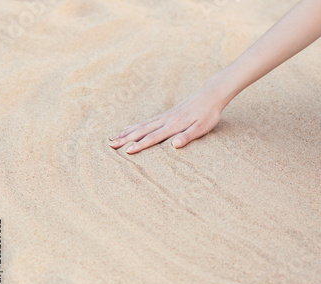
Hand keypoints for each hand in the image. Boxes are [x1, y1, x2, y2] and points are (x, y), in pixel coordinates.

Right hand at [109, 85, 226, 153]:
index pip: (153, 137)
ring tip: (113, 138)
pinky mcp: (167, 114)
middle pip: (142, 131)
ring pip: (142, 125)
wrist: (210, 95)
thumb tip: (174, 145)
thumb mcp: (202, 128)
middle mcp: (165, 120)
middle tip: (110, 146)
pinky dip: (135, 125)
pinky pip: (147, 121)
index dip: (140, 145)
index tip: (126, 151)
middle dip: (126, 139)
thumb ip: (187, 136)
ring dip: (127, 132)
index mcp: (173, 125)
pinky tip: (129, 128)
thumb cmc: (208, 114)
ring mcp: (165, 116)